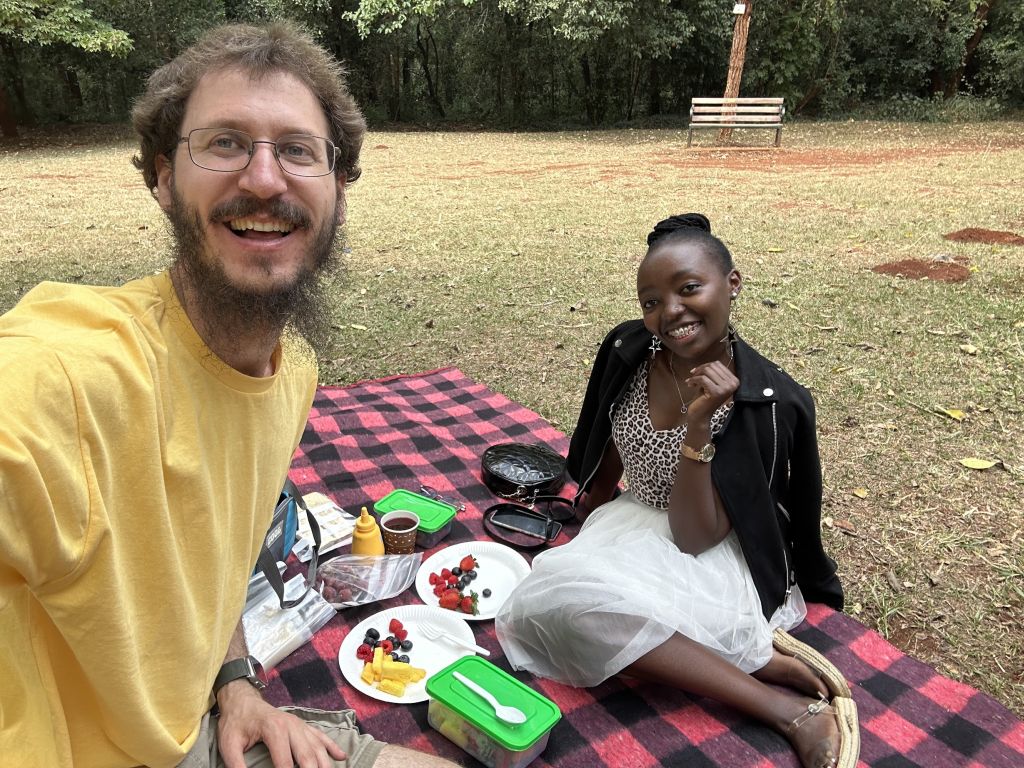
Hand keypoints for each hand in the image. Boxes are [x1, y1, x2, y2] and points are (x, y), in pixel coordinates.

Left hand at [216, 682, 345, 767]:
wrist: (242, 700)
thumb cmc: (235, 722)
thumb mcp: (229, 744)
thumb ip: (236, 766)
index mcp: (274, 730)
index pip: (285, 765)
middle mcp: (292, 727)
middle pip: (308, 757)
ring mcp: (300, 725)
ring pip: (319, 748)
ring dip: (325, 765)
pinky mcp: (303, 726)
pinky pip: (322, 736)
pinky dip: (333, 747)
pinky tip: (341, 757)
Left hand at [684, 360, 738, 423]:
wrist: (700, 415)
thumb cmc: (704, 398)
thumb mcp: (711, 382)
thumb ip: (713, 372)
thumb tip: (709, 363)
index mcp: (734, 380)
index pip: (718, 364)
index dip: (705, 366)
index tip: (696, 373)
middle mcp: (733, 384)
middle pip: (713, 366)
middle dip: (700, 369)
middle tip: (693, 376)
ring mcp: (726, 388)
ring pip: (707, 371)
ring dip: (696, 375)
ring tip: (691, 382)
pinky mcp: (717, 392)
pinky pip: (703, 378)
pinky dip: (693, 380)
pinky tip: (689, 385)